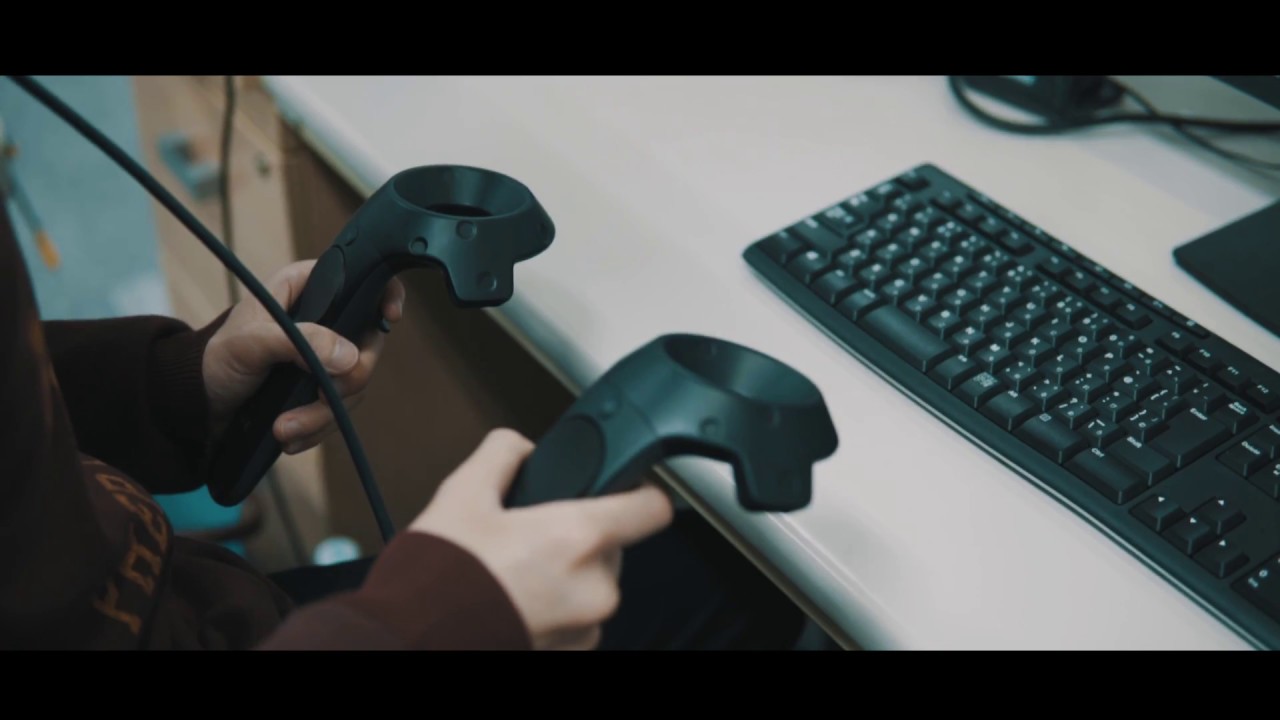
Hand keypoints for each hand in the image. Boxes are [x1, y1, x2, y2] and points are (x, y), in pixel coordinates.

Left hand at [202, 260, 405, 452]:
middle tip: (323, 397)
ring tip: (285, 429)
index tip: (388, 318)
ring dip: (323, 414)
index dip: (384, 293)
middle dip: (348, 380)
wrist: (195, 406)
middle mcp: (323, 320)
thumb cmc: (214, 359)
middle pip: (367, 343)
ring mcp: (323, 357)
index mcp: (307, 289)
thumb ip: (301, 341)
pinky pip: (338, 409)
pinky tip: (290, 438)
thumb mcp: (251, 342)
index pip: (360, 277)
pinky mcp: (317, 390)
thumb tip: (350, 356)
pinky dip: (316, 428)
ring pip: (353, 383)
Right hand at [411, 429, 674, 649]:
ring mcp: (585, 628)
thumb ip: (503, 455)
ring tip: (513, 572)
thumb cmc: (438, 578)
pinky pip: (575, 620)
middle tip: (532, 535)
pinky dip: (552, 608)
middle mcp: (595, 588)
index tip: (621, 489)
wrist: (411, 640)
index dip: (638, 492)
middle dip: (578, 537)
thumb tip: (521, 448)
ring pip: (591, 584)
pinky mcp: (569, 654)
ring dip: (564, 576)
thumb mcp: (462, 494)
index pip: (653, 508)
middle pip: (612, 546)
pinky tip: (512, 600)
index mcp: (579, 539)